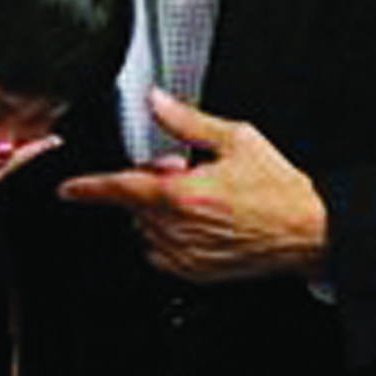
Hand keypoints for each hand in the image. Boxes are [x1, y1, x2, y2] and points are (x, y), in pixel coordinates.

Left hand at [57, 90, 326, 282]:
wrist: (307, 229)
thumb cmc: (278, 189)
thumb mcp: (235, 140)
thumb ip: (187, 121)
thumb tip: (157, 101)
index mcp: (182, 195)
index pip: (120, 189)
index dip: (89, 188)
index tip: (68, 189)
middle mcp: (178, 230)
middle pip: (136, 205)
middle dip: (150, 186)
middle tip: (186, 173)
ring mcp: (186, 255)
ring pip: (147, 230)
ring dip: (161, 213)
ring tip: (200, 198)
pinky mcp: (196, 273)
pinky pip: (163, 254)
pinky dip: (171, 237)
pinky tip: (202, 222)